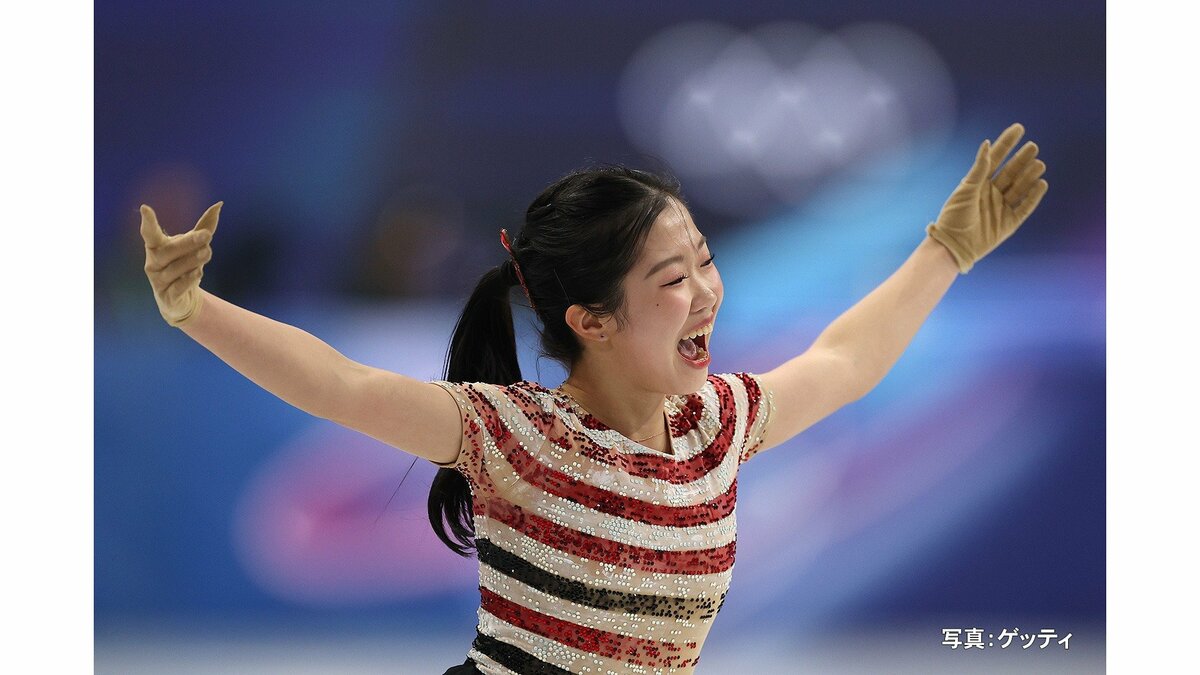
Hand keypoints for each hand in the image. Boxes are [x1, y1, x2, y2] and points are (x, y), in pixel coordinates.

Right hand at [140, 201, 221, 326]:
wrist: (181, 299)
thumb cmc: (184, 265)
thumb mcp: (194, 246)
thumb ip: (204, 227)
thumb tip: (219, 205)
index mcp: (157, 247)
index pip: (150, 234)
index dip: (148, 222)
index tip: (145, 208)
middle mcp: (154, 263)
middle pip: (167, 251)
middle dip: (187, 243)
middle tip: (207, 235)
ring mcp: (159, 281)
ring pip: (173, 270)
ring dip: (191, 260)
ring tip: (207, 252)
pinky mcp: (168, 296)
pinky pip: (177, 287)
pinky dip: (187, 280)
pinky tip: (198, 272)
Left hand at [926, 123, 1048, 273]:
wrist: (953, 246)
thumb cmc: (954, 217)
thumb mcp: (966, 190)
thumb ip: (979, 169)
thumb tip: (987, 144)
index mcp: (979, 183)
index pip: (996, 158)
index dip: (1007, 143)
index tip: (1019, 128)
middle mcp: (992, 193)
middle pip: (1011, 171)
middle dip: (1022, 159)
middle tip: (1033, 147)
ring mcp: (1001, 207)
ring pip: (1020, 187)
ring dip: (1029, 175)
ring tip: (1039, 164)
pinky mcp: (1009, 223)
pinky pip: (1025, 207)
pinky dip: (1033, 196)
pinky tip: (1041, 184)